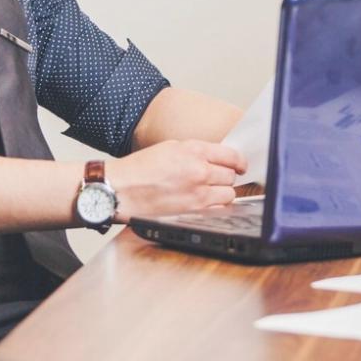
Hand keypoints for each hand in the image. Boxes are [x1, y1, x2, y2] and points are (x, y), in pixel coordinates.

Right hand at [105, 140, 246, 221]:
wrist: (120, 190)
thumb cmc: (140, 168)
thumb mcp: (172, 147)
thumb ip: (197, 152)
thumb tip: (217, 158)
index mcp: (195, 151)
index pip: (232, 155)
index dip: (239, 162)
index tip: (240, 165)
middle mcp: (200, 171)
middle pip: (231, 176)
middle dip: (225, 177)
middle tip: (215, 179)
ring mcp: (198, 193)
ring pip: (229, 194)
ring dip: (222, 193)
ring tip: (208, 192)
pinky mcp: (193, 212)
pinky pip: (218, 210)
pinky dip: (216, 207)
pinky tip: (205, 204)